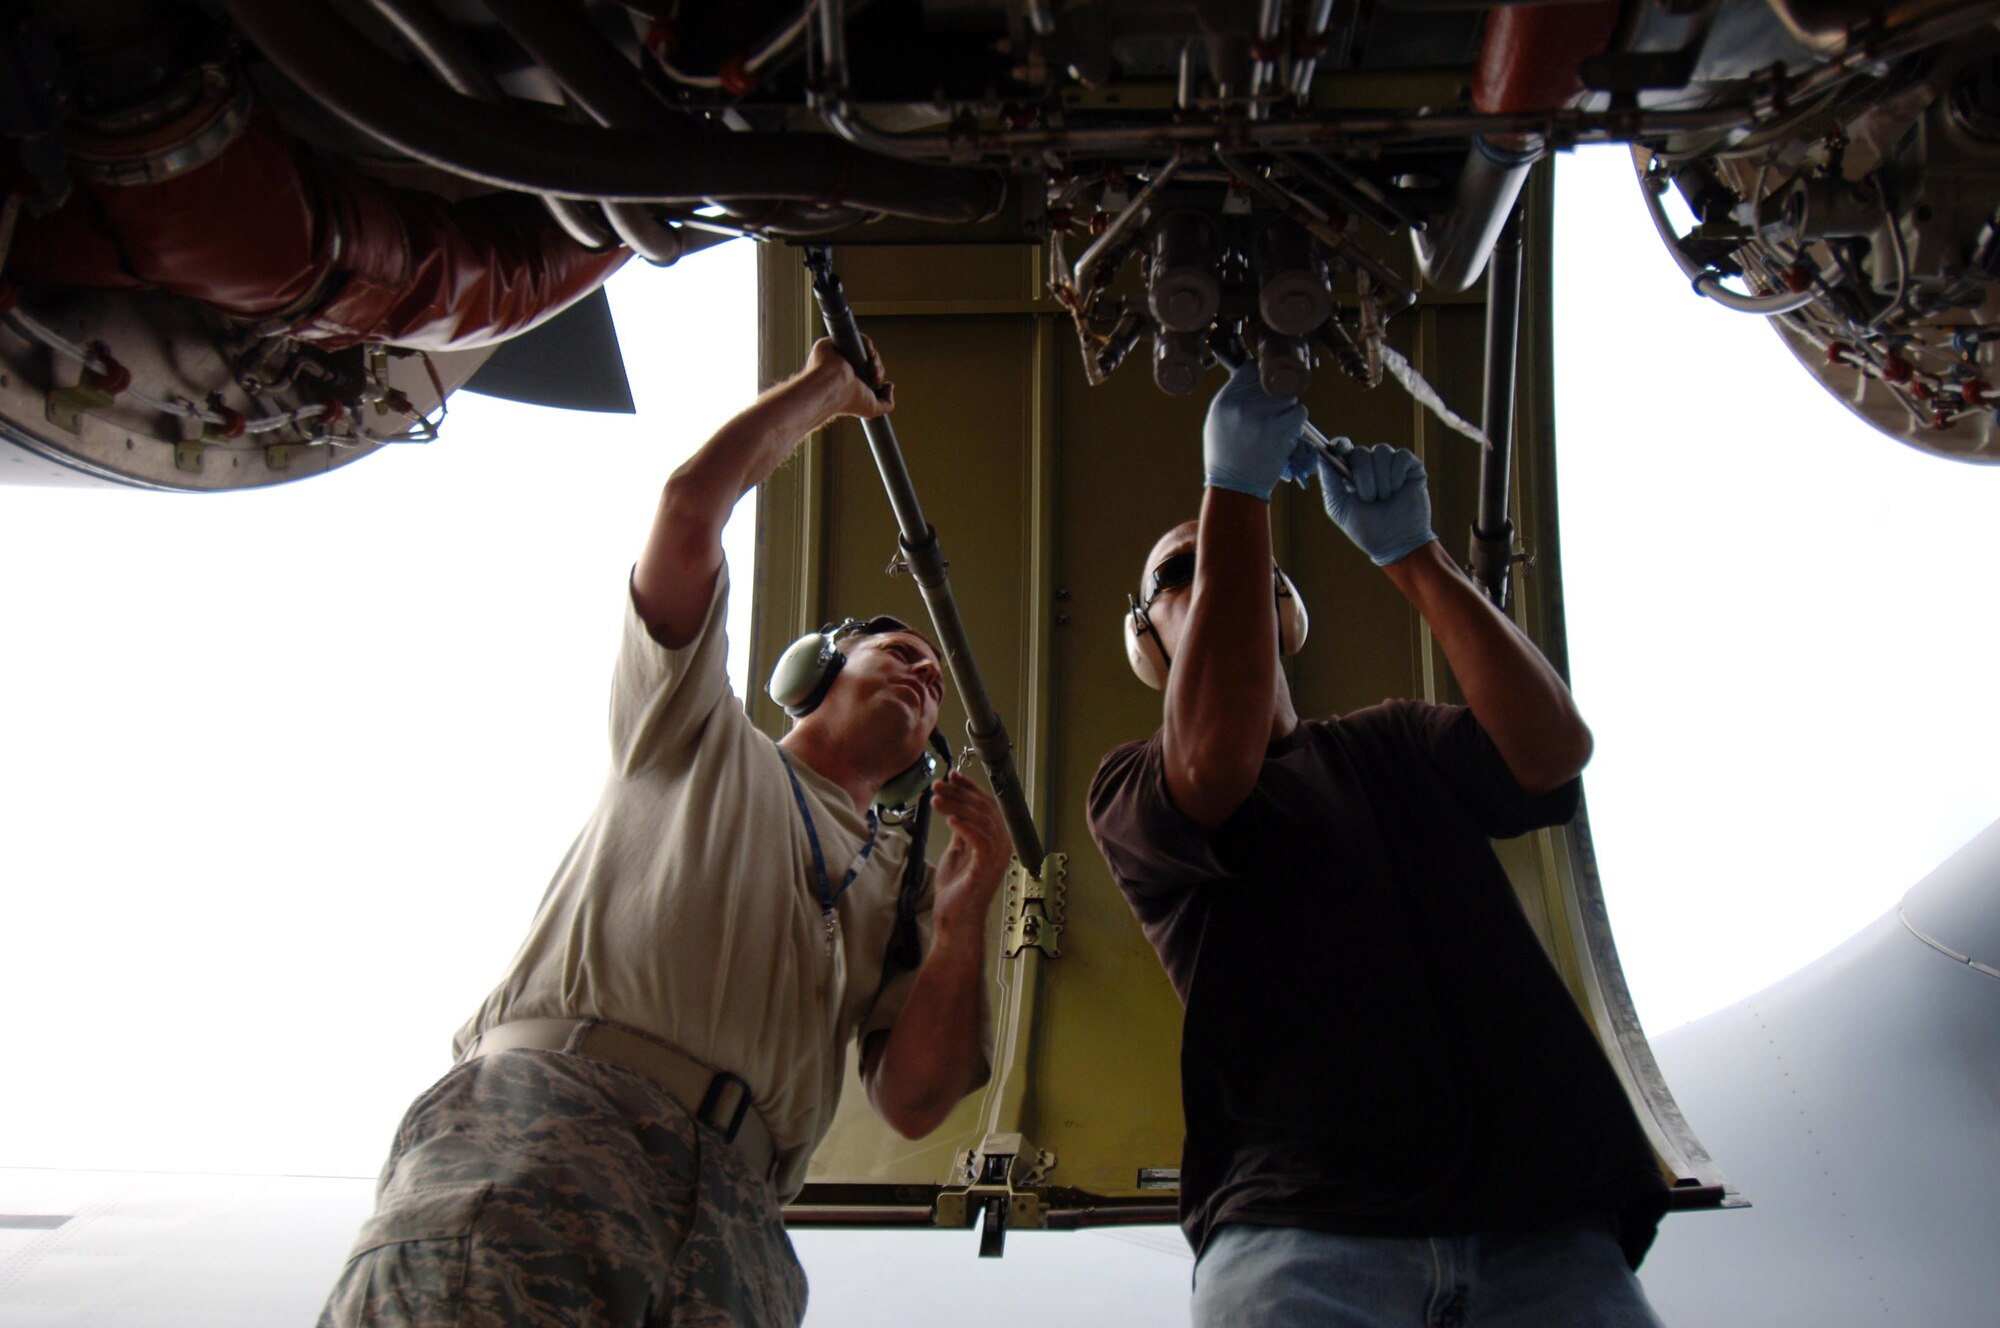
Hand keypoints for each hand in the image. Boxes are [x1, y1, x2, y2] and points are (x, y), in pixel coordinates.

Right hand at [805, 335, 894, 421]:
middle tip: (875, 375)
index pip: (869, 374)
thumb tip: (890, 386)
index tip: (878, 381)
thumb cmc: (848, 401)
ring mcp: (838, 356)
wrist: (832, 388)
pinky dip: (866, 342)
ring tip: (872, 366)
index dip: (878, 375)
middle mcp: (843, 370)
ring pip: (863, 350)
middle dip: (877, 368)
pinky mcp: (833, 344)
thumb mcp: (873, 409)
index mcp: (850, 383)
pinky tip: (869, 352)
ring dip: (874, 356)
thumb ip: (887, 404)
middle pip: (868, 361)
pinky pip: (855, 337)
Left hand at [929, 771, 1009, 942]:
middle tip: (937, 784)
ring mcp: (997, 857)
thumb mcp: (957, 853)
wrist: (955, 919)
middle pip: (983, 809)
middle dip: (959, 793)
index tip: (952, 775)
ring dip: (957, 805)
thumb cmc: (956, 891)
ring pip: (980, 821)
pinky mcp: (987, 867)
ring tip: (936, 797)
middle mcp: (1001, 845)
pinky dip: (964, 826)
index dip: (969, 788)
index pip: (986, 805)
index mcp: (995, 839)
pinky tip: (949, 817)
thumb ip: (961, 833)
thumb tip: (956, 811)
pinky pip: (980, 840)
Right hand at [1203, 362, 1306, 500]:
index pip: (1251, 369)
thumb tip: (1254, 376)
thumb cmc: (1226, 454)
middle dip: (1275, 395)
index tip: (1263, 388)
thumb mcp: (1217, 420)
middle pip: (1272, 382)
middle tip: (1270, 412)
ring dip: (1287, 408)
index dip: (1260, 378)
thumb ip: (1234, 396)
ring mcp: (1263, 416)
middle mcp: (1242, 405)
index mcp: (1225, 401)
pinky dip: (1296, 421)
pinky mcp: (1281, 429)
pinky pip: (1300, 411)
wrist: (1235, 485)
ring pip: (1289, 396)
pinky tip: (1284, 432)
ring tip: (1275, 424)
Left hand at [1318, 440, 1436, 565]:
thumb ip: (1329, 481)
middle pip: (1360, 452)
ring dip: (1381, 480)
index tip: (1340, 450)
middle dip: (1363, 477)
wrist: (1395, 543)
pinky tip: (1398, 490)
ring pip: (1381, 451)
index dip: (1340, 445)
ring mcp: (1391, 465)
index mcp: (1351, 473)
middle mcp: (1370, 465)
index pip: (1343, 447)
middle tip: (1369, 499)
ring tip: (1385, 499)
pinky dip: (1397, 475)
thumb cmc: (1366, 528)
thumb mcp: (1339, 507)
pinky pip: (1401, 456)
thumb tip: (1321, 454)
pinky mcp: (1411, 467)